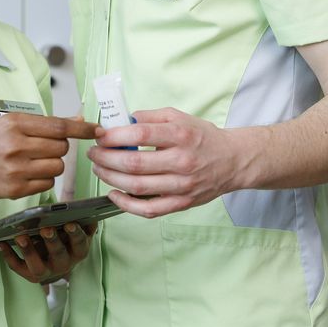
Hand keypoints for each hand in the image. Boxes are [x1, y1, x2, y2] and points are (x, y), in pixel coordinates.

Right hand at [0, 113, 100, 201]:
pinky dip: (43, 179)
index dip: (83, 130)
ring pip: (57, 167)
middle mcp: (16, 146)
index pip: (59, 127)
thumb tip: (76, 122)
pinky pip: (47, 184)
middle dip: (59, 148)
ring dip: (52, 164)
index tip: (98, 130)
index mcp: (15, 124)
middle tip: (42, 148)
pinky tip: (26, 174)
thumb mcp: (7, 123)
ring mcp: (16, 169)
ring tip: (32, 161)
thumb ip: (42, 123)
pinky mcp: (16, 189)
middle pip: (61, 148)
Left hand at [0, 221, 94, 284]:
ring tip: (21, 236)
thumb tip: (80, 207)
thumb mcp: (76, 232)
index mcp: (77, 251)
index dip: (76, 234)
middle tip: (46, 229)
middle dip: (52, 241)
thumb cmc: (65, 242)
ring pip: (38, 265)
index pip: (80, 243)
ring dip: (29, 250)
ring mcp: (46, 271)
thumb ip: (79, 221)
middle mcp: (64, 264)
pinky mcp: (30, 274)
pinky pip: (17, 266)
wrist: (55, 265)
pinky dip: (8, 254)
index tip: (69, 223)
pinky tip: (1, 243)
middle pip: (59, 254)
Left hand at [86, 108, 247, 216]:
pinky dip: (126, 204)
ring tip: (99, 169)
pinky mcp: (181, 203)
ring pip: (137, 187)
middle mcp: (182, 161)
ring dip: (110, 178)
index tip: (100, 135)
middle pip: (134, 163)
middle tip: (93, 153)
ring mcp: (182, 185)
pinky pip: (149, 209)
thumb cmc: (203, 138)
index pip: (140, 134)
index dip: (114, 136)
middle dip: (106, 158)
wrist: (233, 161)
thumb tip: (121, 120)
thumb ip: (150, 117)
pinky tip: (113, 193)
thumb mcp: (180, 117)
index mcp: (180, 135)